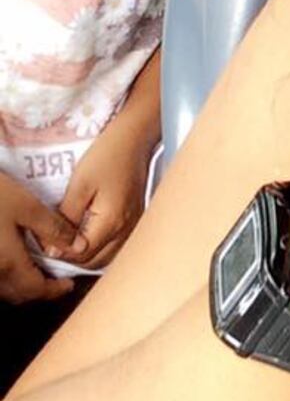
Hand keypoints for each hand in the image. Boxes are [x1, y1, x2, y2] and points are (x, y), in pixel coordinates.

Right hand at [0, 172, 86, 303]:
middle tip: (54, 276)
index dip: (55, 290)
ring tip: (34, 268)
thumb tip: (80, 248)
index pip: (36, 290)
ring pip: (2, 289)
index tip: (68, 284)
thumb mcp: (26, 206)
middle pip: (18, 295)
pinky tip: (10, 258)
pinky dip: (4, 276)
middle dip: (38, 290)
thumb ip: (53, 229)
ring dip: (20, 285)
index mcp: (8, 264)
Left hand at [58, 116, 152, 269]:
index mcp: (111, 223)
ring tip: (67, 240)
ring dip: (86, 255)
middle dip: (71, 258)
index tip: (44, 240)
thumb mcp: (80, 184)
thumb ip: (66, 218)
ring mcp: (133, 226)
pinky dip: (100, 248)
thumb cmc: (107, 155)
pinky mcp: (135, 219)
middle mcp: (126, 230)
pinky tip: (87, 235)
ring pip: (107, 257)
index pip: (81, 254)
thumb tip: (54, 247)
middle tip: (52, 242)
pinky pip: (116, 245)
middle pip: (94, 262)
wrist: (135, 138)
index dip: (60, 251)